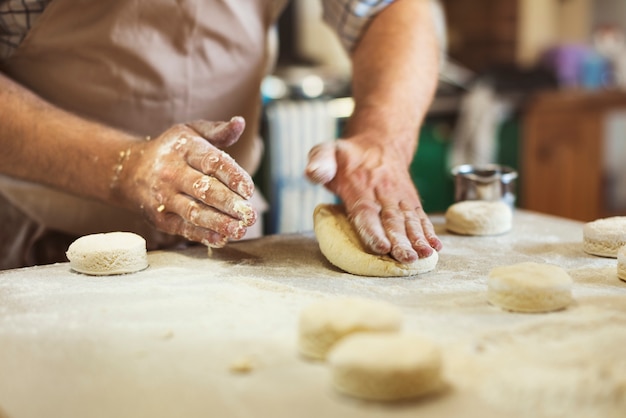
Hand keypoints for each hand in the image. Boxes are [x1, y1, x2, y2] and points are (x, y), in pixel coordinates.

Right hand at [115, 116, 256, 246]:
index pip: (212, 162)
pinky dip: (203, 235)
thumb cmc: (171, 150)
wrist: (129, 171)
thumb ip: (218, 131)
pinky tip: (222, 238)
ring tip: (240, 229)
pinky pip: (183, 228)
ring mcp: (163, 196)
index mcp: (183, 148)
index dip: (233, 176)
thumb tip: (240, 123)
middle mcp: (171, 172)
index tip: (249, 189)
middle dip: (230, 203)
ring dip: (219, 223)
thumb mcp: (191, 132)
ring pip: (194, 212)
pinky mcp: (160, 217)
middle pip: (204, 190)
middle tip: (250, 214)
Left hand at [305, 137, 441, 262]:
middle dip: (401, 241)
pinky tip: (436, 248)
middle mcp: (383, 191)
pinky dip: (429, 232)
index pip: (366, 210)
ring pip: (409, 220)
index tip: (381, 247)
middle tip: (406, 259)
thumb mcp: (327, 151)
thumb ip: (319, 162)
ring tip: (423, 256)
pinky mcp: (410, 200)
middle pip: (392, 220)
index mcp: (360, 184)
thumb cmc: (347, 156)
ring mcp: (399, 196)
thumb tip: (314, 173)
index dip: (374, 230)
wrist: (380, 142)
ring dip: (418, 239)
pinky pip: (420, 216)